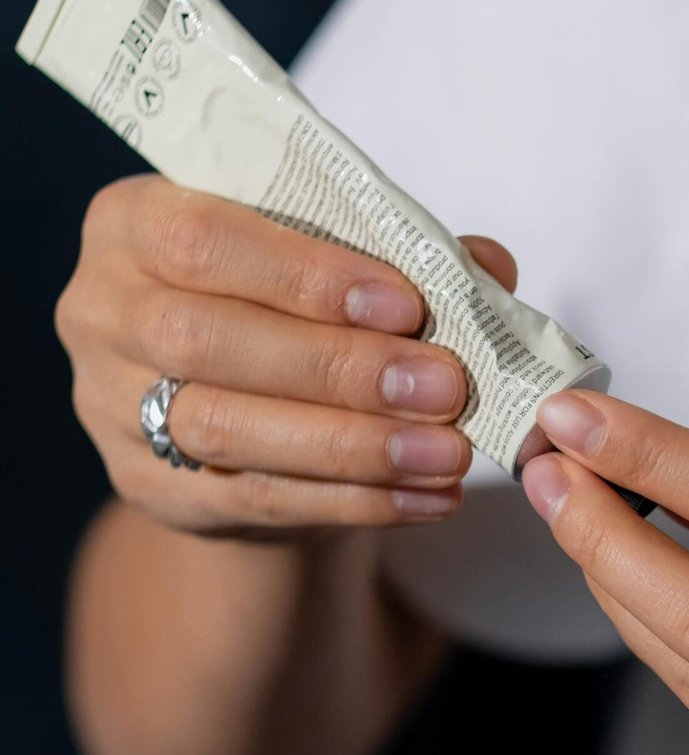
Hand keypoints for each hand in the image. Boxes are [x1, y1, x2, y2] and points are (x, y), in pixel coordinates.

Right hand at [58, 175, 512, 536]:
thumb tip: (488, 266)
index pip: (204, 239)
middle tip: (444, 386)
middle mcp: (103, 310)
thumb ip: (406, 251)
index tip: (405, 304)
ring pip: (226, 427)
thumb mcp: (337, 264)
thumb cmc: (294, 310)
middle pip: (207, 339)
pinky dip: (355, 501)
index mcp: (135, 222)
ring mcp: (111, 406)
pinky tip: (428, 497)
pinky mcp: (149, 488)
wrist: (250, 416)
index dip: (306, 274)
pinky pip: (256, 500)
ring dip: (354, 443)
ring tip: (448, 451)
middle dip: (340, 366)